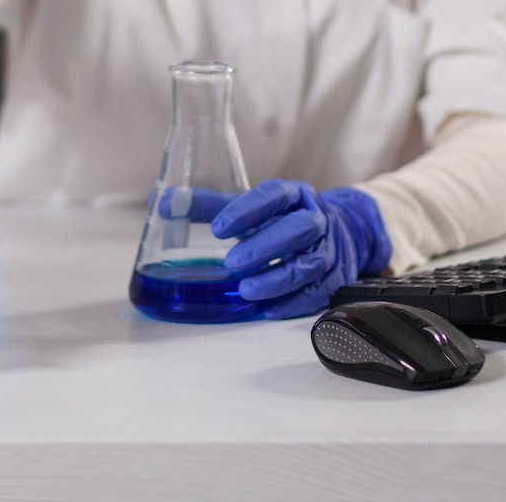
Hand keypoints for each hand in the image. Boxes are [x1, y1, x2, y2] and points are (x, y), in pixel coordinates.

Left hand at [210, 179, 391, 319]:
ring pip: (308, 264)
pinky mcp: (335, 277)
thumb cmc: (283, 220)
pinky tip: (268, 310)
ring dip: (276, 280)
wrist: (340, 232)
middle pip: (298, 229)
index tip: (218, 228)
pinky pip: (317, 293)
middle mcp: (315, 219)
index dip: (247, 210)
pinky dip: (292, 303)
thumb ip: (208, 206)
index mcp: (293, 195)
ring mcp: (329, 249)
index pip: (274, 195)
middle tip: (231, 263)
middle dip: (264, 247)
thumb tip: (165, 203)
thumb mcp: (252, 207)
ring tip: (245, 291)